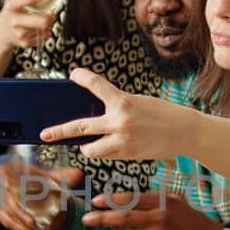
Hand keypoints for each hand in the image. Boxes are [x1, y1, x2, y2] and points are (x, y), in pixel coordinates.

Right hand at [0, 0, 57, 53]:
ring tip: (46, 18)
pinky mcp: (24, 43)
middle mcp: (14, 20)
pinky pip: (42, 38)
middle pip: (39, 21)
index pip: (18, 1)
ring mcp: (19, 33)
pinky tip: (40, 29)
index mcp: (11, 5)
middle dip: (49, 17)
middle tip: (52, 12)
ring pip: (43, 29)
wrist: (1, 33)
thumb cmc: (14, 9)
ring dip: (49, 23)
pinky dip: (46, 33)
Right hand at [0, 159, 82, 229]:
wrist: (45, 197)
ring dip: (19, 222)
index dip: (3, 180)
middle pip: (3, 196)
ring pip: (4, 211)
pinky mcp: (4, 213)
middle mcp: (5, 184)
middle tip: (31, 220)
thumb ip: (65, 175)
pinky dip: (18, 227)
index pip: (3, 172)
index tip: (9, 188)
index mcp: (14, 170)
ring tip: (35, 228)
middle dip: (17, 210)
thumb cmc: (46, 184)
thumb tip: (77, 175)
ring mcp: (2, 200)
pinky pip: (6, 221)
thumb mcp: (56, 179)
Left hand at [39, 68, 189, 160]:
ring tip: (87, 144)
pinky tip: (111, 146)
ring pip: (90, 149)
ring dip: (87, 146)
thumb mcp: (138, 102)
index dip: (83, 78)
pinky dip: (104, 151)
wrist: (185, 132)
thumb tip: (96, 116)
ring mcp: (122, 141)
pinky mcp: (127, 154)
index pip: (97, 85)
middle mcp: (120, 122)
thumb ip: (117, 107)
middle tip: (44, 135)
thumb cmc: (162, 113)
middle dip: (59, 132)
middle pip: (80, 127)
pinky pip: (106, 155)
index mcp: (123, 102)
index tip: (73, 74)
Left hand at [82, 192, 222, 229]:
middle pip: (123, 217)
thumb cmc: (194, 221)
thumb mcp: (177, 202)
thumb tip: (131, 198)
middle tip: (86, 219)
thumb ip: (155, 199)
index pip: (130, 199)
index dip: (110, 200)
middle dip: (101, 218)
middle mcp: (159, 218)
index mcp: (162, 202)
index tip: (95, 201)